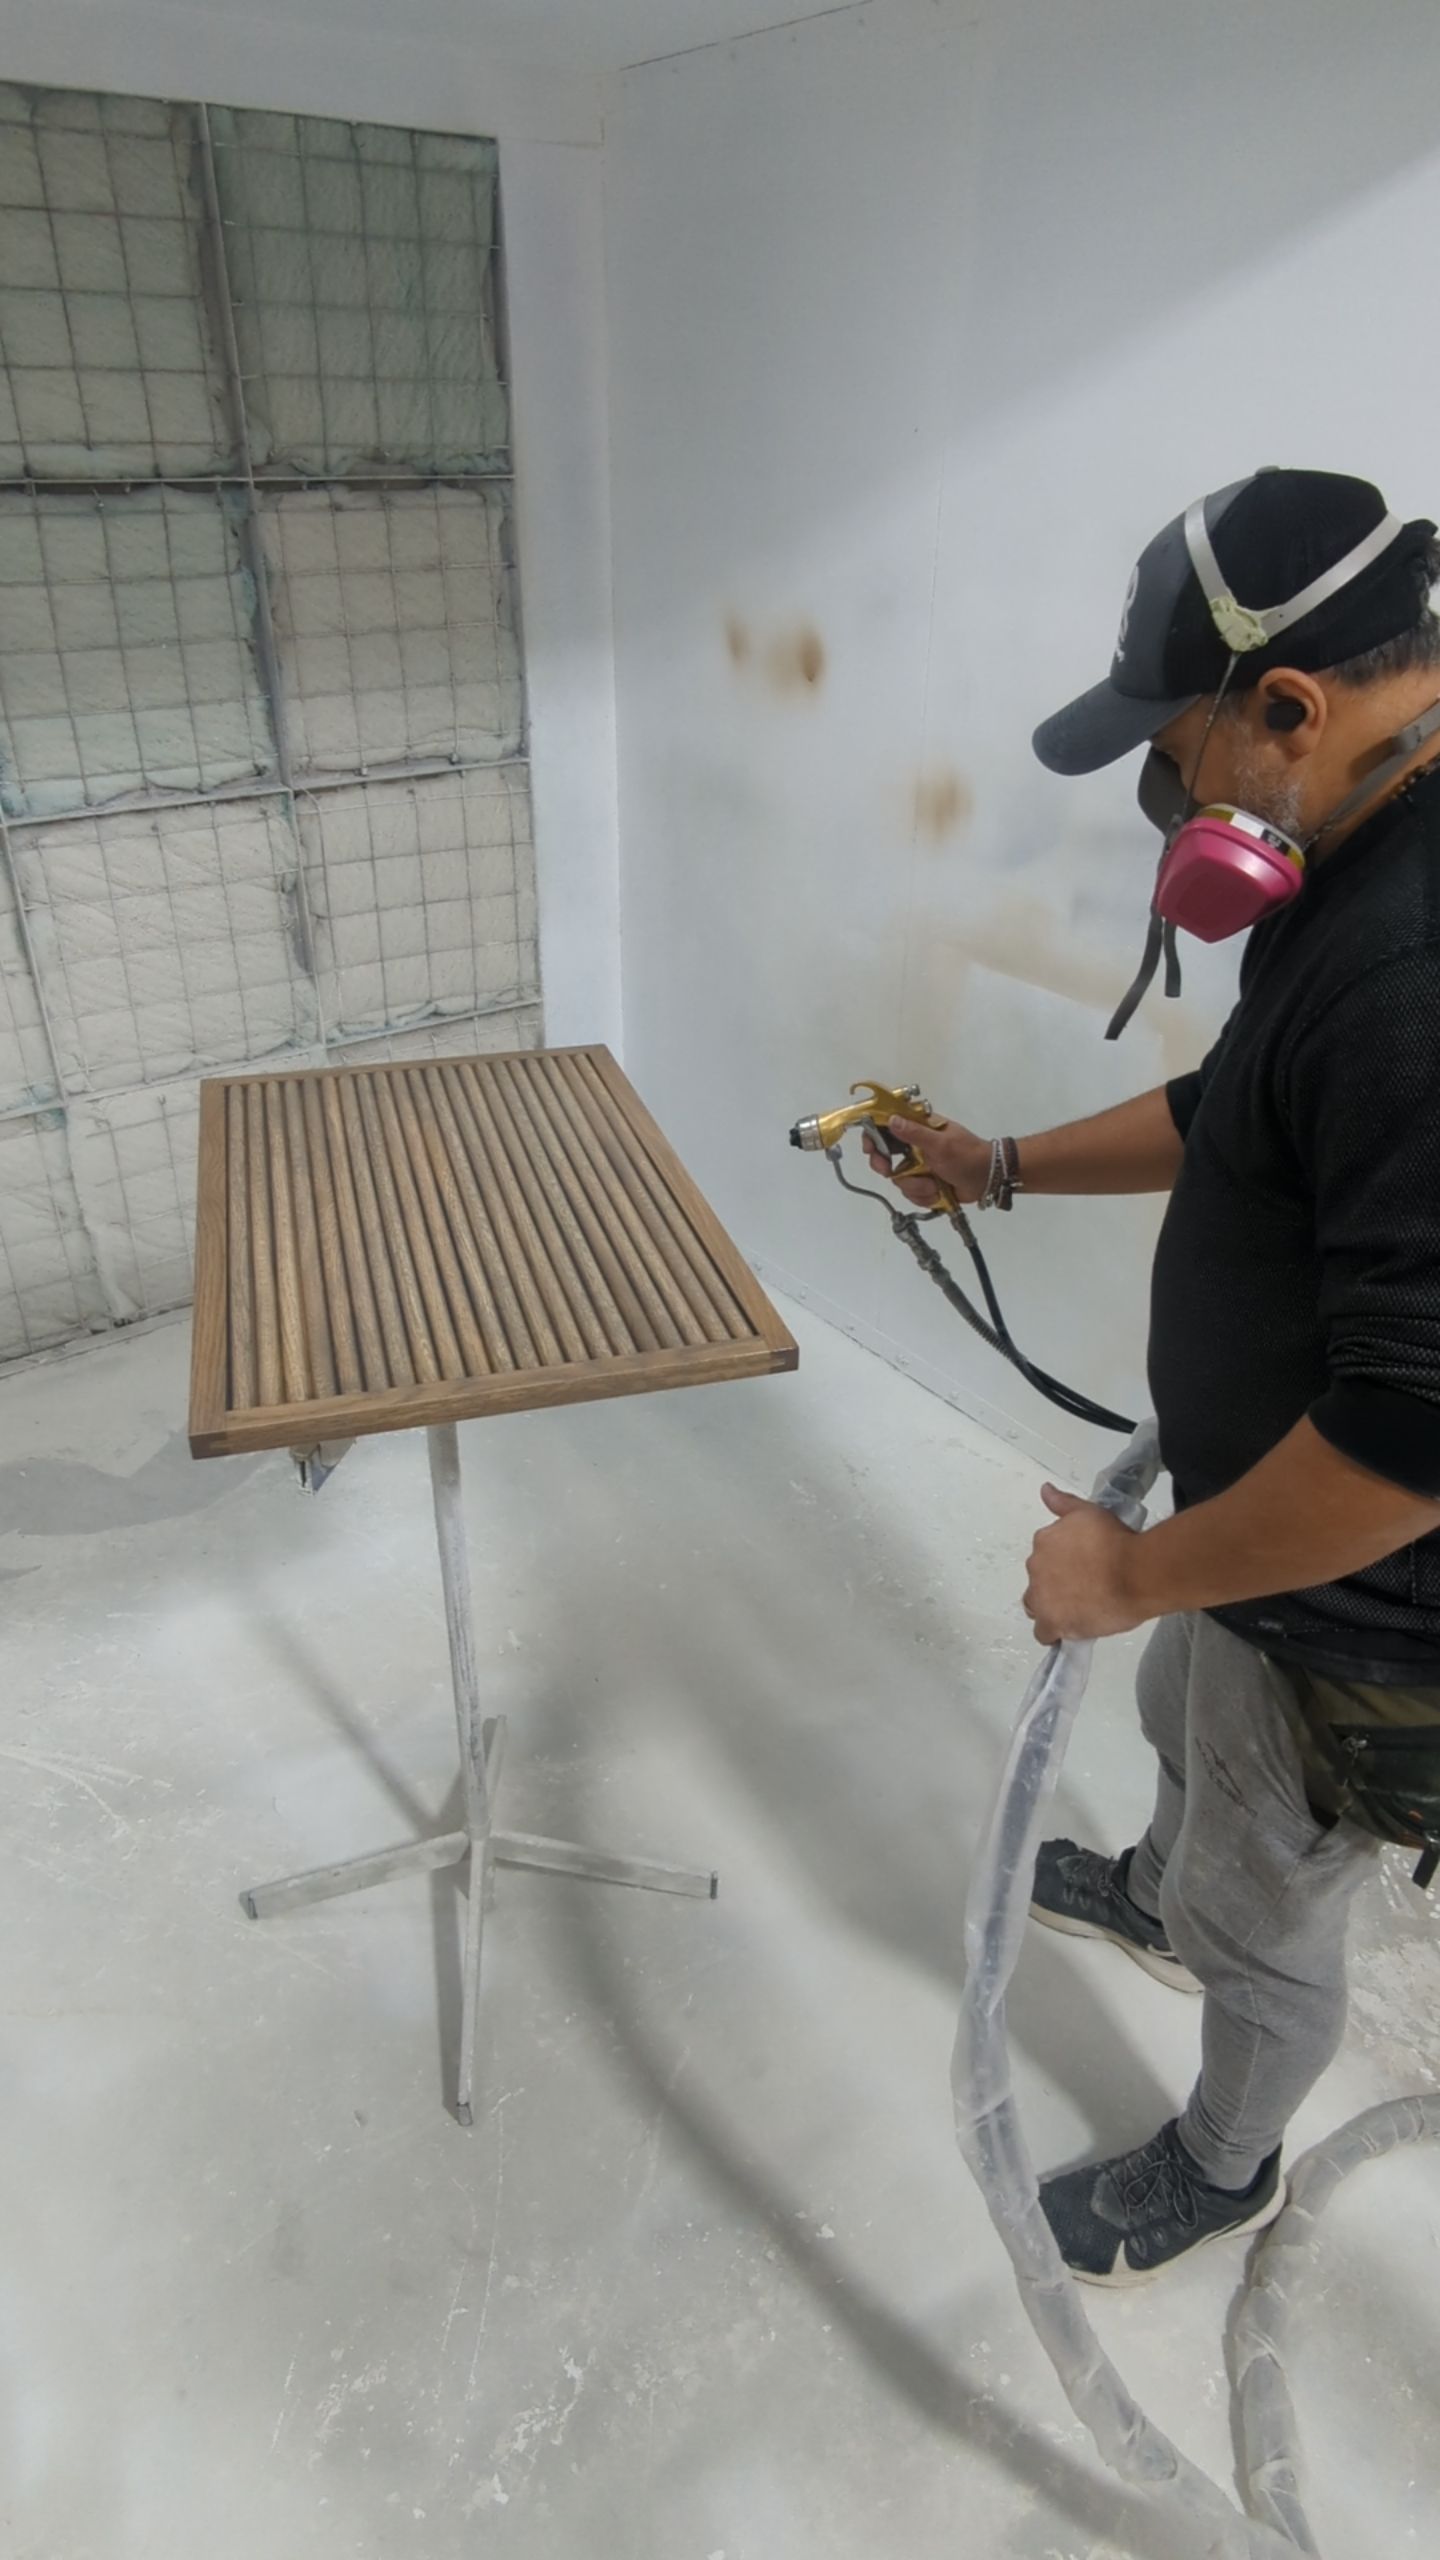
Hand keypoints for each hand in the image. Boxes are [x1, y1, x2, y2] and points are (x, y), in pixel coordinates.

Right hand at [861, 1112, 990, 1206]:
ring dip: (915, 1186)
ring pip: (899, 1179)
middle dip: (886, 1167)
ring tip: (934, 1185)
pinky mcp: (925, 1184)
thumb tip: (891, 1119)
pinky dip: (923, 1196)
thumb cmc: (967, 1156)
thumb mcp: (941, 1144)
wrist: (989, 1179)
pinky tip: (937, 1193)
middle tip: (888, 1171)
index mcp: (919, 1129)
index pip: (887, 1126)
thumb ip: (915, 1133)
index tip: (870, 1149)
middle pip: (885, 1156)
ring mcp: (919, 1166)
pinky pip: (912, 1193)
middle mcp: (915, 1146)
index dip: (874, 1136)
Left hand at [1023, 1485, 1147, 1643]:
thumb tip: (1045, 1490)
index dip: (1064, 1564)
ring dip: (1052, 1607)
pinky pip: (1044, 1632)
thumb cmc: (1117, 1540)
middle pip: (1039, 1580)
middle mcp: (1035, 1566)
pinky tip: (1073, 1629)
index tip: (1084, 1567)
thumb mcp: (1090, 1512)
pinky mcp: (1051, 1622)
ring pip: (1037, 1606)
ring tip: (1080, 1610)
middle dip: (1056, 1584)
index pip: (1046, 1556)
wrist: (1135, 1572)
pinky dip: (1055, 1632)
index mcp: (1044, 1541)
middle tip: (1087, 1587)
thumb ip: (1064, 1504)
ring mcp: (1041, 1596)